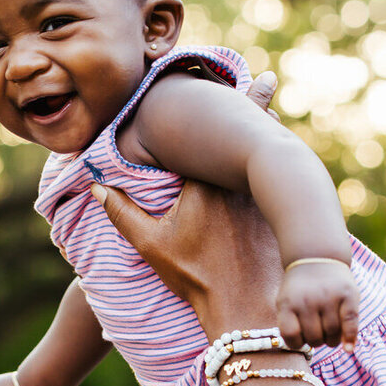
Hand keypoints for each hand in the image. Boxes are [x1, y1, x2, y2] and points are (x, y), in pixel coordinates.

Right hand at [87, 68, 284, 339]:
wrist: (244, 307)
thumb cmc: (195, 277)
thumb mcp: (150, 245)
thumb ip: (122, 212)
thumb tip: (96, 186)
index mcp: (208, 181)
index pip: (222, 133)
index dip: (244, 101)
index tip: (258, 77)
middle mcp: (241, 184)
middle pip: (254, 136)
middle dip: (260, 109)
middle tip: (268, 80)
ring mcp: (266, 201)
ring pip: (272, 159)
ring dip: (272, 138)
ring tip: (275, 116)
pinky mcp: (281, 218)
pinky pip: (283, 184)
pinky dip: (283, 170)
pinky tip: (289, 164)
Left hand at [276, 260, 358, 350]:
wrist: (317, 257)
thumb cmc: (299, 289)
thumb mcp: (285, 302)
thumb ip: (289, 324)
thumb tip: (302, 348)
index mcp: (288, 303)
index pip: (290, 335)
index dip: (296, 343)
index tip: (300, 339)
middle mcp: (308, 300)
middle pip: (314, 338)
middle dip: (316, 341)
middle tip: (318, 334)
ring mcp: (329, 297)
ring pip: (332, 334)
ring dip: (331, 341)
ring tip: (329, 334)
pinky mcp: (348, 295)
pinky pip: (350, 324)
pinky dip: (350, 338)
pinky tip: (349, 348)